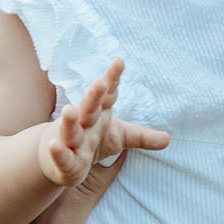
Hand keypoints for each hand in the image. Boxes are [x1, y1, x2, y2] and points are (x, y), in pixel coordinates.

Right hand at [38, 60, 169, 187]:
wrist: (58, 160)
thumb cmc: (90, 143)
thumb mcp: (119, 137)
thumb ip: (142, 137)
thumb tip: (168, 139)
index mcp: (98, 114)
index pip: (107, 94)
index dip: (113, 78)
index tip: (120, 61)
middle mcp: (83, 124)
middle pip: (89, 107)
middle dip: (94, 95)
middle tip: (100, 82)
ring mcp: (71, 141)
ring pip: (70, 129)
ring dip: (70, 120)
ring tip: (70, 111)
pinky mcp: (64, 161)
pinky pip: (61, 156)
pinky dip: (58, 151)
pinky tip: (54, 145)